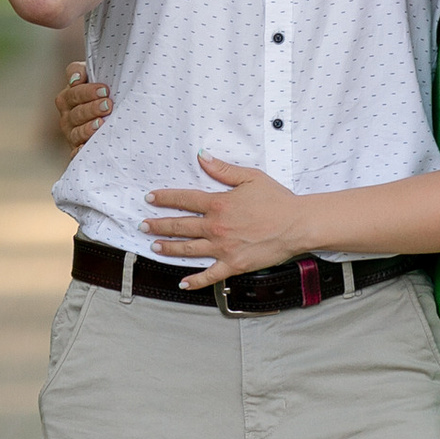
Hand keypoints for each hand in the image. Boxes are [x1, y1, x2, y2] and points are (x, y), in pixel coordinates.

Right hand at [54, 62, 111, 150]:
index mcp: (67, 98)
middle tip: (108, 105)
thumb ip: (80, 70)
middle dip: (92, 109)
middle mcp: (67, 117)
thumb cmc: (102, 91)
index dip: (87, 92)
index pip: (73, 94)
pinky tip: (87, 147)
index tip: (105, 90)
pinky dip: (80, 151)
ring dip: (88, 129)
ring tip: (102, 124)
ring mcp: (72, 135)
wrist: (112, 113)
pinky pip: (75, 153)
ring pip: (76, 133)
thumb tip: (76, 79)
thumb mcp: (92, 76)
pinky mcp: (78, 150)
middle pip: (76, 114)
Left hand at [146, 158, 307, 287]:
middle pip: (180, 225)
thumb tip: (202, 156)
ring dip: (168, 247)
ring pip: (188, 249)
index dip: (165, 198)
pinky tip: (182, 281)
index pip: (184, 199)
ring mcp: (223, 248)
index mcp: (218, 204)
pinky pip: (209, 275)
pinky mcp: (233, 265)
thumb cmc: (277, 200)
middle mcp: (216, 227)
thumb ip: (223, 169)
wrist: (297, 225)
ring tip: (154, 245)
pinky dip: (194, 280)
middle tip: (142, 224)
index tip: (150, 198)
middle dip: (158, 224)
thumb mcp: (250, 177)